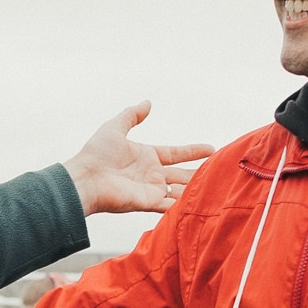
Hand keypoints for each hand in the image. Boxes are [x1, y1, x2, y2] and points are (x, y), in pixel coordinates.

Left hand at [65, 104, 211, 216]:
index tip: (212, 149)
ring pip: (181, 191)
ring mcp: (151, 190)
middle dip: (200, 173)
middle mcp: (152, 175)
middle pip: (182, 175)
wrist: (85, 179)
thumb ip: (132, 116)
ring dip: (197, 190)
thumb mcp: (115, 128)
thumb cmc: (96, 154)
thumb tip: (148, 102)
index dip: (193, 151)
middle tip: (222, 170)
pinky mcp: (149, 203)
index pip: (175, 154)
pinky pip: (172, 205)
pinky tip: (203, 203)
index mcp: (146, 157)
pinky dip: (186, 204)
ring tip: (219, 187)